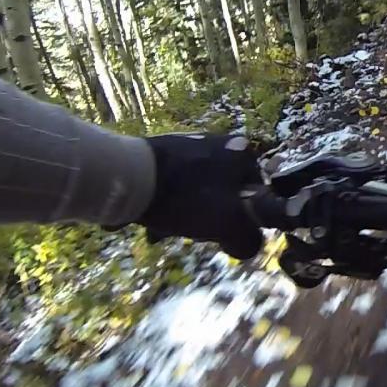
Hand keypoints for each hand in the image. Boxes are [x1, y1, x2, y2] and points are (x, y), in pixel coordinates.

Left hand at [135, 133, 264, 258]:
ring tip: (165, 229)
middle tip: (191, 233)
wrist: (129, 176)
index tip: (220, 234)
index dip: (241, 220)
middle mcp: (222, 141)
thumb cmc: (187, 197)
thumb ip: (248, 238)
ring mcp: (192, 143)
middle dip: (208, 217)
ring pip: (198, 190)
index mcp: (243, 154)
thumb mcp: (229, 224)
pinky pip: (175, 183)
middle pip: (224, 194)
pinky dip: (168, 201)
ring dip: (185, 212)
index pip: (257, 196)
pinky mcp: (164, 150)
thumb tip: (246, 244)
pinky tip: (152, 217)